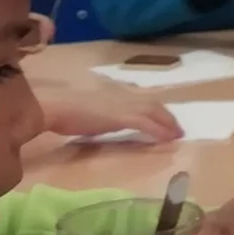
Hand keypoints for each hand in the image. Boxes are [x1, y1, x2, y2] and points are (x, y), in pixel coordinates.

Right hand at [43, 93, 182, 142]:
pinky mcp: (121, 117)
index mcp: (115, 94)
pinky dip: (158, 131)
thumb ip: (101, 113)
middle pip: (154, 104)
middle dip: (168, 116)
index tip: (165, 119)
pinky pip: (146, 124)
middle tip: (178, 130)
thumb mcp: (88, 110)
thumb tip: (103, 120)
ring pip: (154, 112)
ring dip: (168, 124)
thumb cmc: (64, 111)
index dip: (156, 109)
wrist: (55, 108)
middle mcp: (123, 97)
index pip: (142, 99)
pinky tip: (166, 140)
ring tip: (177, 135)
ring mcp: (123, 106)